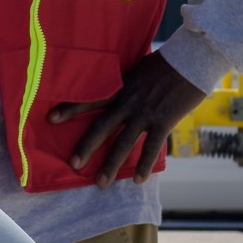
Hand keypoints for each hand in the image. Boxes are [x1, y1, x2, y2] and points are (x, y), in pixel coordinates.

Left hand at [48, 50, 207, 186]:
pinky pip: (151, 147)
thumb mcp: (137, 71)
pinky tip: (138, 180)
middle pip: (101, 127)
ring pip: (123, 143)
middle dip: (86, 147)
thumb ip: (125, 85)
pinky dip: (144, 165)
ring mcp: (144, 113)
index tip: (50, 119)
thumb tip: (116, 93)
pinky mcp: (163, 121)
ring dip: (112, 165)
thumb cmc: (165, 63)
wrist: (191, 60)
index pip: (89, 99)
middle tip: (73, 164)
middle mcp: (127, 102)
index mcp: (119, 88)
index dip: (70, 109)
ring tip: (101, 183)